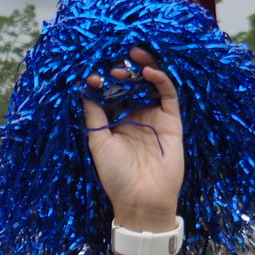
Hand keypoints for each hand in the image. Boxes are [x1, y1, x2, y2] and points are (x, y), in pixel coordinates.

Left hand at [80, 47, 183, 230]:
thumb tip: (83, 88)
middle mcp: (135, 115)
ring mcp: (154, 115)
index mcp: (115, 121)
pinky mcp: (172, 119)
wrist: (142, 199)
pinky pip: (168, 93)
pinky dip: (160, 79)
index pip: (110, 92)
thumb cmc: (116, 175)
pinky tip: (148, 71)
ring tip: (131, 55)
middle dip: (121, 69)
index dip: (102, 80)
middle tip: (113, 62)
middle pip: (130, 83)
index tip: (90, 74)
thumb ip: (93, 114)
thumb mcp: (98, 141)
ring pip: (149, 83)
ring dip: (141, 67)